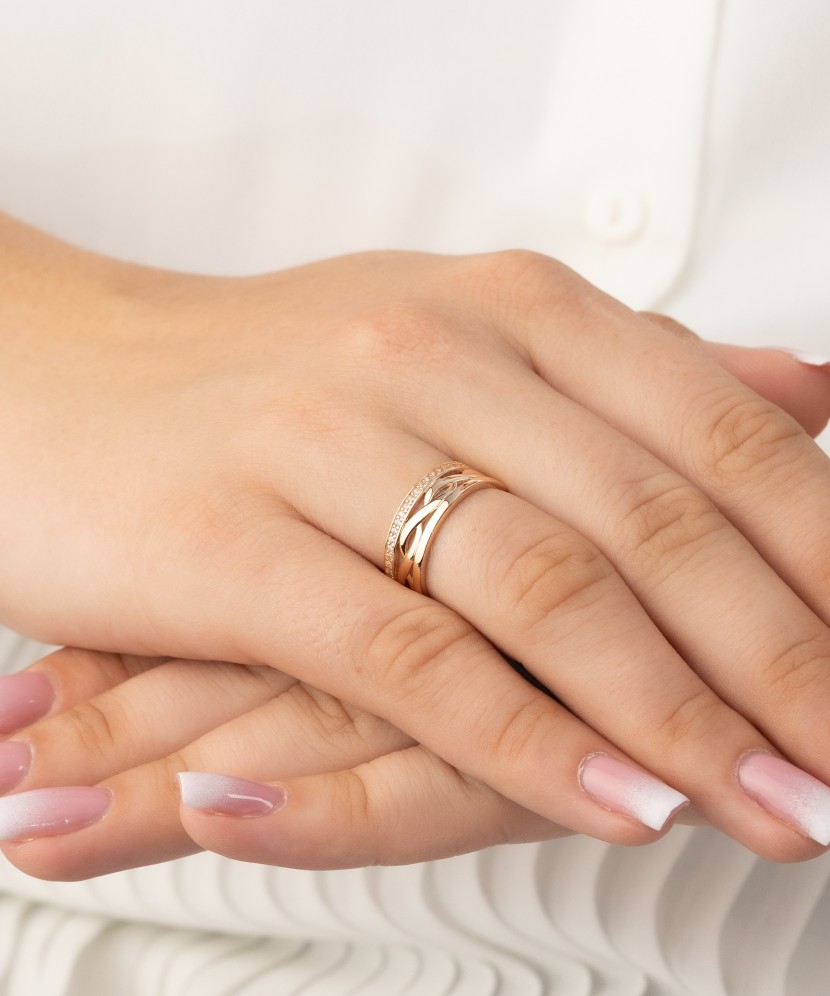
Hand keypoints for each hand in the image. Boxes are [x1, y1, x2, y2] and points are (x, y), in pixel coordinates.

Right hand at [4, 214, 829, 862]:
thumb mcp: (456, 340)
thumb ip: (629, 377)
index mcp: (501, 307)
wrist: (51, 374)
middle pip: (653, 522)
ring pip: (548, 592)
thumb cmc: (254, 378)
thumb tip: (799, 391)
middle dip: (782, 658)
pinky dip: (526, 740)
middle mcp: (428, 356)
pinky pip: (412, 656)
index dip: (820, 554)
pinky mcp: (235, 543)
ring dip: (683, 719)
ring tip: (773, 804)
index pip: (712, 434)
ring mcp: (328, 443)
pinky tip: (614, 802)